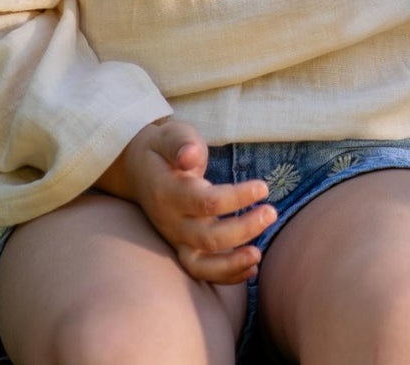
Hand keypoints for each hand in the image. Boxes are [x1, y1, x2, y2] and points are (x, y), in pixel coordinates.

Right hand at [95, 118, 275, 284]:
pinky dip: (225, 275)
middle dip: (242, 230)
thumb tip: (190, 155)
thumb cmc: (165, 148)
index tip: (263, 188)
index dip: (236, 198)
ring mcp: (175, 238)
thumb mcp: (172, 135)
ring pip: (199, 264)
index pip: (205, 202)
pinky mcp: (182, 246)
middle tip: (271, 213)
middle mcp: (171, 221)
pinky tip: (251, 269)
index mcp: (169, 192)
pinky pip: (200, 270)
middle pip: (206, 238)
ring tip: (258, 256)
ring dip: (230, 264)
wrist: (138, 169)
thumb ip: (182, 144)